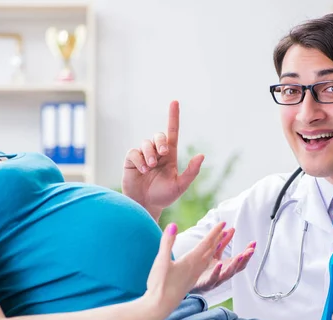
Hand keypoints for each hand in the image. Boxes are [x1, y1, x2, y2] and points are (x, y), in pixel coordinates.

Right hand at [122, 101, 203, 217]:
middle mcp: (156, 153)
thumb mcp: (180, 185)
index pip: (172, 132)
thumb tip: (201, 155)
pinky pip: (133, 152)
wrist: (146, 206)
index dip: (173, 117)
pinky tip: (143, 170)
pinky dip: (139, 160)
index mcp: (170, 156)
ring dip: (149, 153)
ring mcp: (143, 156)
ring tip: (150, 167)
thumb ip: (191, 172)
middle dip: (160, 142)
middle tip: (163, 154)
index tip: (174, 102)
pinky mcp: (131, 161)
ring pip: (145, 143)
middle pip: (158, 136)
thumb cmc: (164, 196)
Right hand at [142, 221, 225, 319]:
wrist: (159, 307)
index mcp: (192, 262)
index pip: (207, 243)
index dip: (215, 232)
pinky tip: (206, 259)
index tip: (223, 222)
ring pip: (209, 258)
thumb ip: (167, 242)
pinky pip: (204, 266)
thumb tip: (173, 225)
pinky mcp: (190, 280)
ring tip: (220, 241)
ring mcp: (194, 275)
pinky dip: (209, 258)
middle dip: (219, 238)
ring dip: (216, 248)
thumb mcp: (161, 261)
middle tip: (227, 228)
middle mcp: (196, 268)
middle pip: (211, 250)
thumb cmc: (159, 285)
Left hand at [191, 228, 255, 293]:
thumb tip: (231, 229)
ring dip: (234, 264)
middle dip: (245, 259)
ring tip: (240, 256)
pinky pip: (213, 278)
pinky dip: (217, 272)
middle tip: (250, 250)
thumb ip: (223, 242)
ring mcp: (216, 280)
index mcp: (226, 267)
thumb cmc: (205, 269)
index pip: (240, 260)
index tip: (253, 244)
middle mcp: (224, 274)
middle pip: (237, 267)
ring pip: (228, 274)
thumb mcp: (215, 253)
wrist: (191, 283)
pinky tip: (219, 264)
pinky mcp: (206, 283)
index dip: (248, 252)